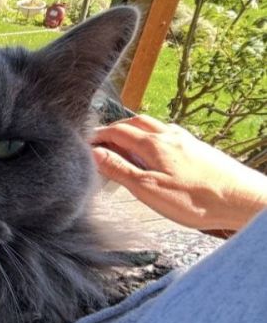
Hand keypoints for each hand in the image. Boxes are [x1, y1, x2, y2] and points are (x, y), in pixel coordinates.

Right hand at [91, 114, 266, 232]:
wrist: (241, 200)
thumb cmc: (195, 199)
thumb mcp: (147, 189)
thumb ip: (119, 169)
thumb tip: (93, 154)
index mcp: (153, 143)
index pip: (117, 132)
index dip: (96, 136)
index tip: (81, 144)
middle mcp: (169, 135)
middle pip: (134, 123)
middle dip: (113, 129)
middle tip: (96, 141)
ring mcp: (184, 140)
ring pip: (151, 127)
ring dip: (131, 131)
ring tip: (118, 145)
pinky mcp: (196, 148)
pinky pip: (165, 135)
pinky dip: (149, 137)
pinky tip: (149, 152)